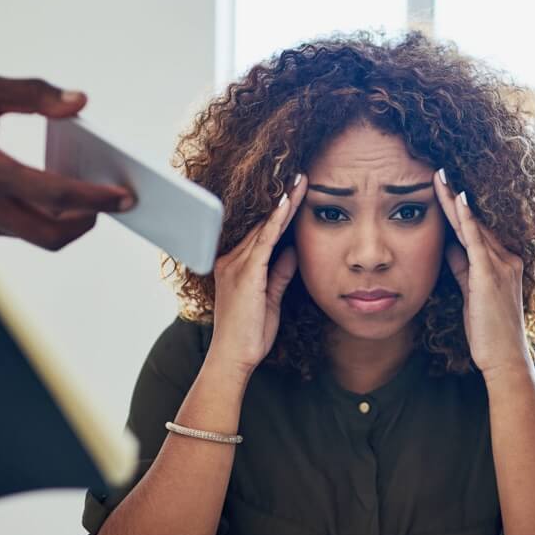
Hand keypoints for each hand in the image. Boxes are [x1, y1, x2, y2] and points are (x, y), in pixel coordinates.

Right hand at [0, 59, 135, 250]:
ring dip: (68, 220)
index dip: (95, 199)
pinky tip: (58, 193)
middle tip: (114, 200)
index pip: (53, 195)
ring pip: (36, 236)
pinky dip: (43, 217)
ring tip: (91, 194)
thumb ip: (32, 93)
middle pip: (52, 235)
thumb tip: (79, 102)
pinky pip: (18, 230)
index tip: (124, 196)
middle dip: (89, 220)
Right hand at [207, 174, 305, 377]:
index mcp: (236, 266)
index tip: (296, 193)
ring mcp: (236, 265)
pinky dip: (276, 221)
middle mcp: (231, 260)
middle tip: (302, 176)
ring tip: (301, 182)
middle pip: (262, 224)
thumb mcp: (270, 300)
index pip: (262, 232)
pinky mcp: (245, 274)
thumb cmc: (249, 334)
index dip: (279, 213)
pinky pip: (264, 241)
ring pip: (264, 227)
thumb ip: (279, 274)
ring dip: (284, 204)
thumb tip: (293, 251)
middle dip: (284, 200)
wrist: (233, 357)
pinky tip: (288, 204)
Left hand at [433, 169, 529, 376]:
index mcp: (503, 264)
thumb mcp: (472, 294)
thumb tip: (449, 248)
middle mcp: (507, 259)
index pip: (476, 231)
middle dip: (455, 197)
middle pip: (475, 222)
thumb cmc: (488, 332)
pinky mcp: (491, 275)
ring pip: (474, 226)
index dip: (459, 210)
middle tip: (438, 172)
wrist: (504, 358)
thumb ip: (464, 269)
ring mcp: (502, 266)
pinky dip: (466, 220)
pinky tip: (457, 200)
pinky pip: (476, 241)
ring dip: (455, 201)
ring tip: (439, 178)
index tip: (444, 189)